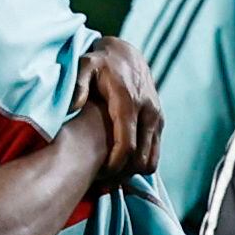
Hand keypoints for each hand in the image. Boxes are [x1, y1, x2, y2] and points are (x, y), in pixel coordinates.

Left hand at [72, 34, 161, 180]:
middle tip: (99, 179)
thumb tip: (75, 106)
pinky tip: (119, 165)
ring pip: (151, 161)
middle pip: (141, 159)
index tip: (98, 174)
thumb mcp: (84, 65)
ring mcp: (156, 118)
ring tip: (108, 174)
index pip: (128, 145)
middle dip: (121, 174)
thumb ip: (78, 84)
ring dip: (131, 173)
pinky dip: (139, 165)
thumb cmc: (99, 63)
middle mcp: (148, 111)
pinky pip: (154, 155)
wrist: (126, 54)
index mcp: (129, 101)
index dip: (114, 166)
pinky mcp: (159, 123)